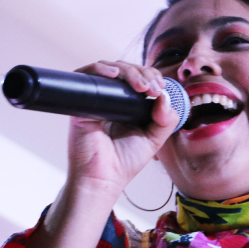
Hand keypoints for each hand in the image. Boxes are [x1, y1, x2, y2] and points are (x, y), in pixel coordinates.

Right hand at [66, 60, 178, 196]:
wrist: (104, 178)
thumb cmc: (125, 161)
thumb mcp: (155, 138)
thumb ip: (166, 119)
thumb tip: (166, 97)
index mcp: (129, 104)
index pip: (140, 76)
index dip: (152, 76)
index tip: (161, 88)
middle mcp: (112, 98)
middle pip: (126, 68)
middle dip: (143, 73)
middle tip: (153, 88)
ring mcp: (96, 98)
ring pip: (110, 68)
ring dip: (128, 70)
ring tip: (140, 85)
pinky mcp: (82, 103)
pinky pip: (87, 76)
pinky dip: (100, 69)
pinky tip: (114, 75)